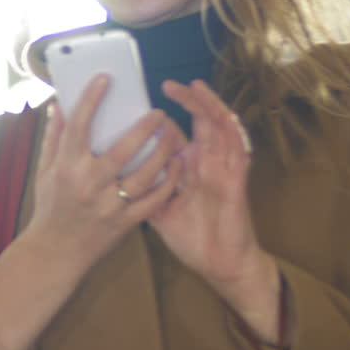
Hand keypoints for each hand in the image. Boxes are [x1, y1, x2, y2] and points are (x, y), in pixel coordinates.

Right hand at [23, 74, 183, 272]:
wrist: (56, 251)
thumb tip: (60, 105)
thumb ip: (54, 137)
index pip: (79, 125)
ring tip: (173, 136)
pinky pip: (153, 200)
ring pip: (144, 174)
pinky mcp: (125, 222)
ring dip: (163, 152)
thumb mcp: (44, 170)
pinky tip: (176, 167)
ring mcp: (109, 204)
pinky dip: (167, 182)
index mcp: (66, 166)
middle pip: (122, 149)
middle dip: (145, 128)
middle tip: (159, 113)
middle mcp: (89, 184)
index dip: (91, 99)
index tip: (105, 79)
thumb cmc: (50, 206)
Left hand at [148, 80, 280, 336]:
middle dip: (188, 102)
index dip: (161, 119)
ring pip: (220, 129)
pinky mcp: (237, 182)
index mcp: (187, 169)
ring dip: (210, 107)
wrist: (221, 266)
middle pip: (199, 124)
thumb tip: (110, 174)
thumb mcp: (159, 212)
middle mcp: (205, 164)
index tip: (141, 102)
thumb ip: (142, 189)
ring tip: (197, 87)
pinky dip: (233, 131)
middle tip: (169, 84)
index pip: (174, 136)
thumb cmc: (192, 238)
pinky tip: (224, 116)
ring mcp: (223, 171)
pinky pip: (239, 151)